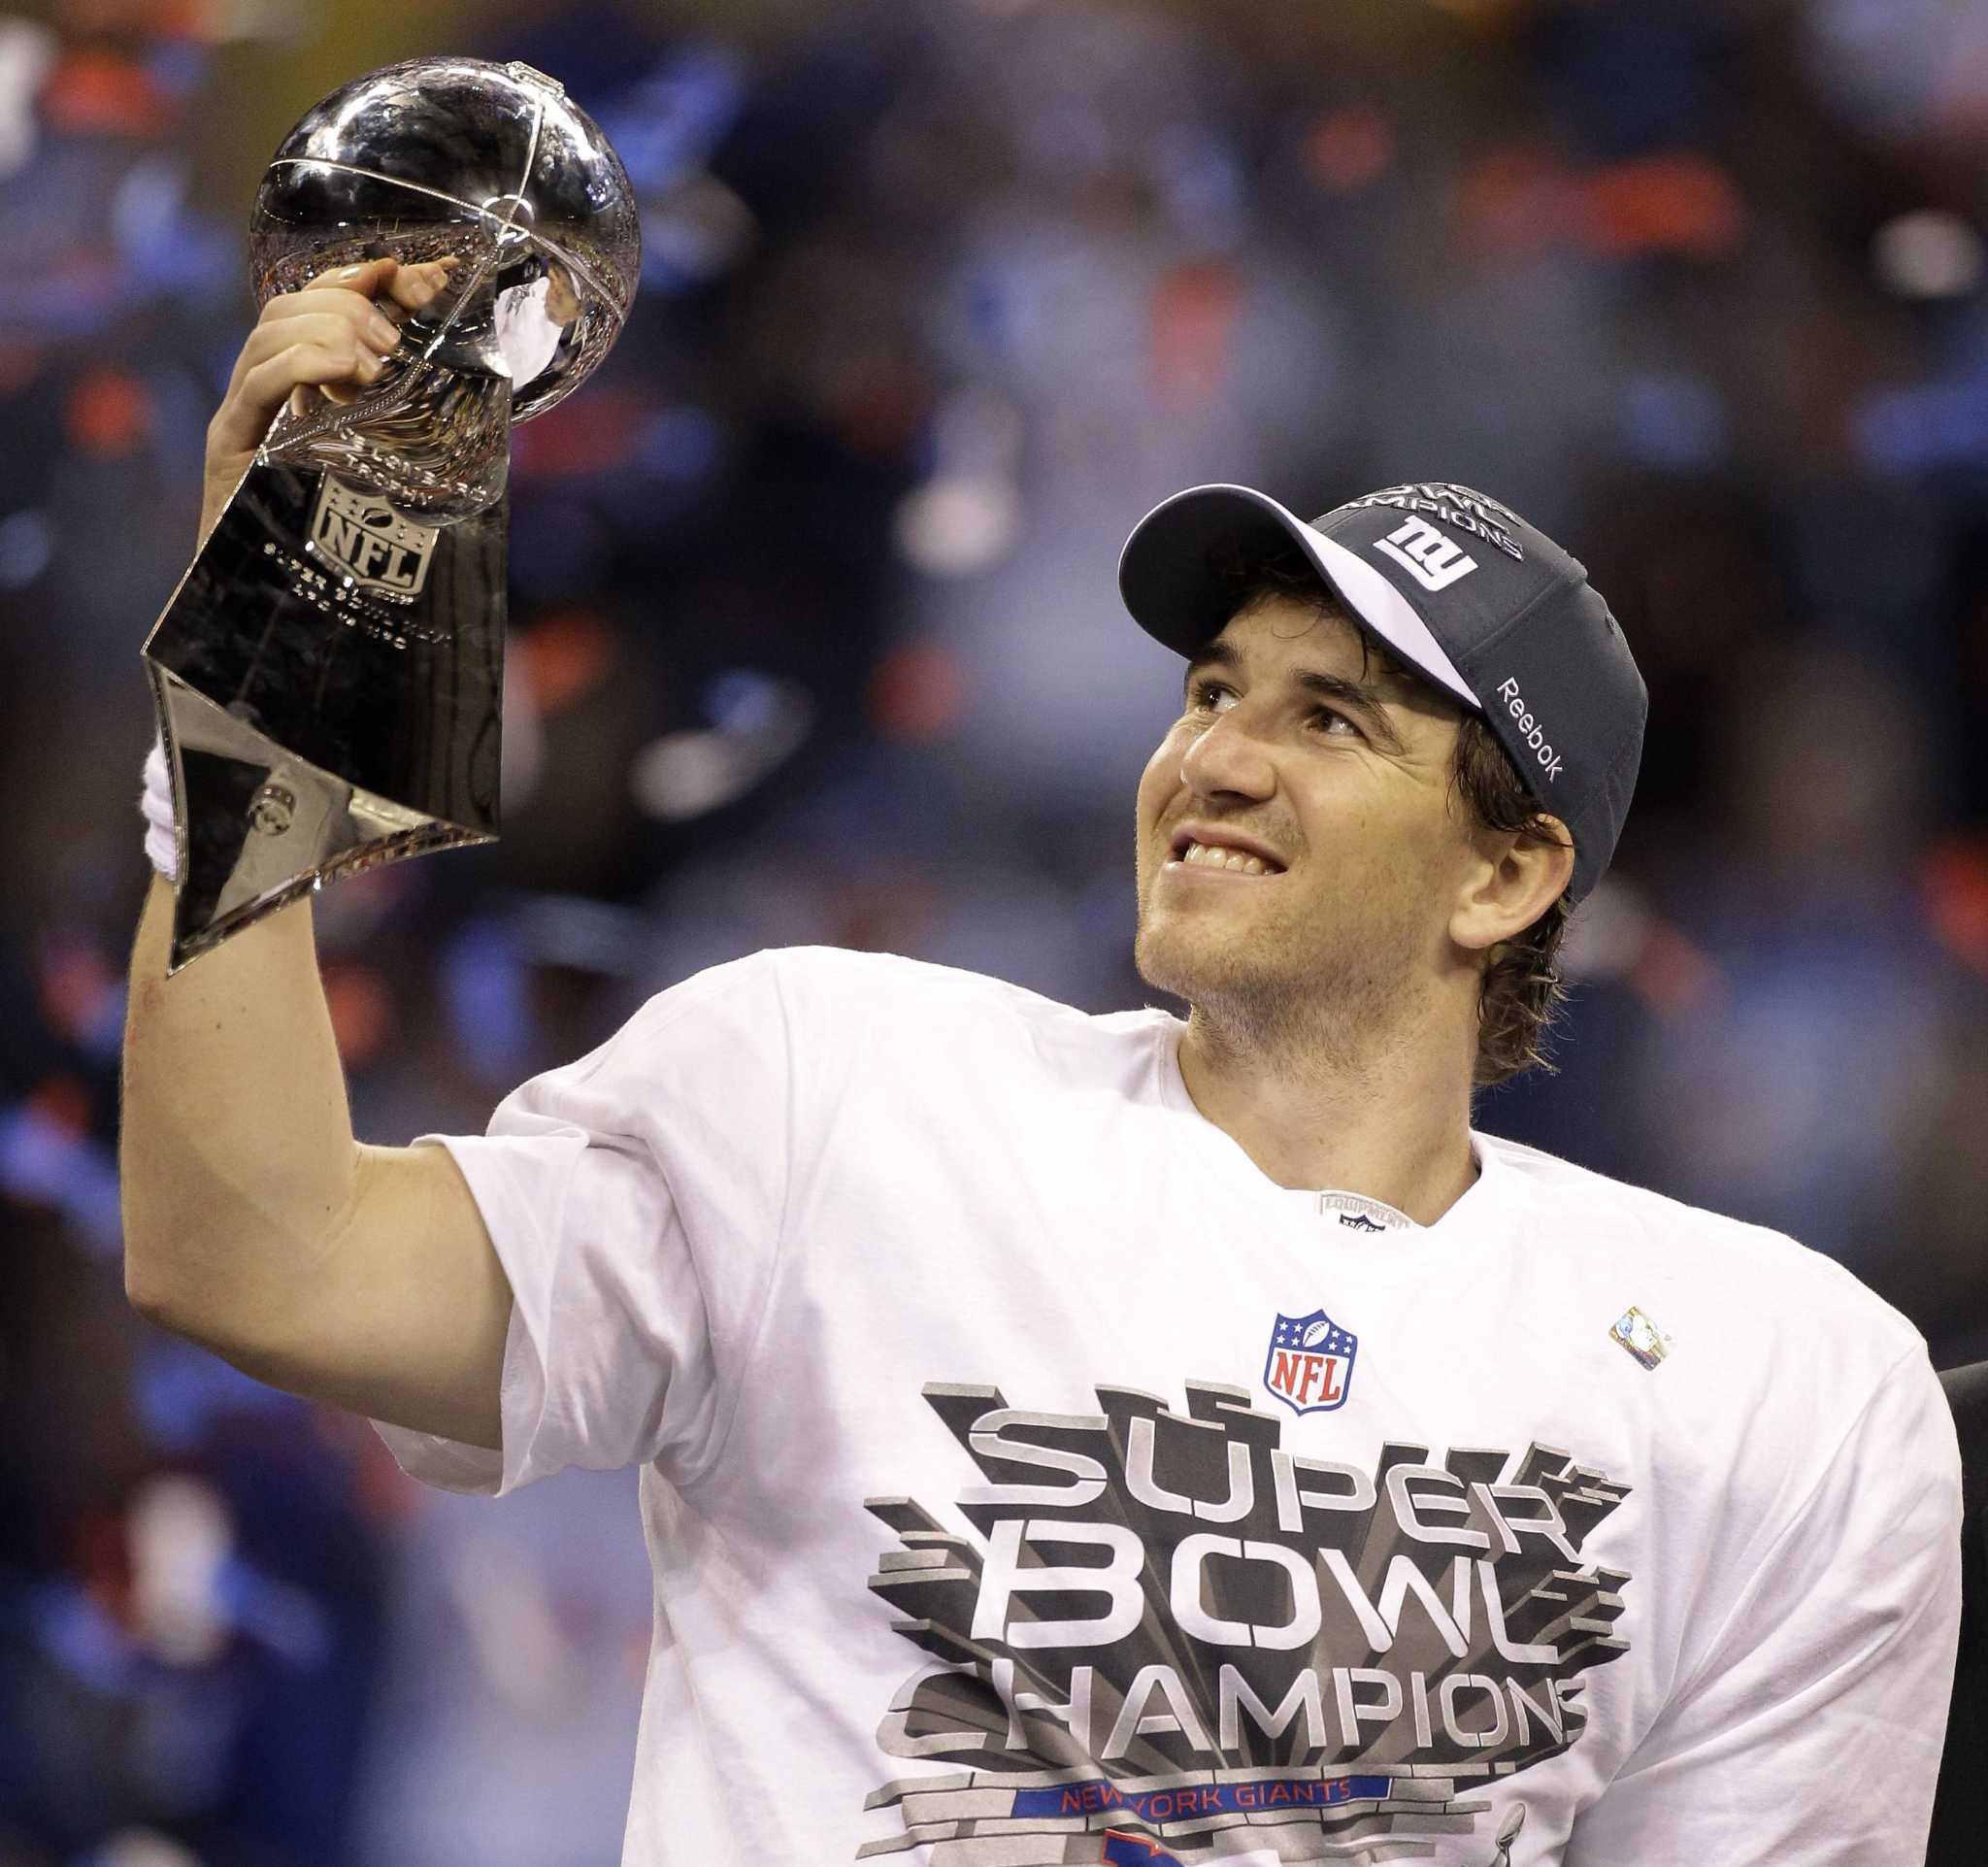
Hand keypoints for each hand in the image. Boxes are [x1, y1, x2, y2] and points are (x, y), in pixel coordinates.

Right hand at [198, 254, 457, 547]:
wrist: (284, 604)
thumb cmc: (343, 541)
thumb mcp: (390, 466)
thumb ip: (412, 423)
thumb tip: (473, 385)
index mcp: (299, 387)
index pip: (315, 302)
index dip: (359, 279)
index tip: (412, 274)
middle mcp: (263, 391)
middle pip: (289, 307)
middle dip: (349, 308)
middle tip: (394, 346)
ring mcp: (242, 415)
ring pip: (270, 333)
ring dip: (332, 330)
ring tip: (376, 363)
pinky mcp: (230, 445)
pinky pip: (258, 382)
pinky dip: (303, 361)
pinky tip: (344, 370)